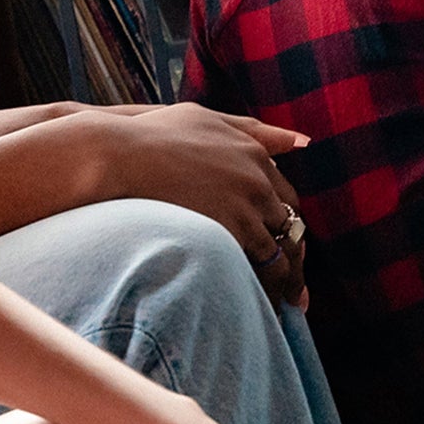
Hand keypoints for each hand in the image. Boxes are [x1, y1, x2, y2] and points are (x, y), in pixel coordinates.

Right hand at [84, 102, 311, 307]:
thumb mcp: (207, 119)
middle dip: (295, 259)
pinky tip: (260, 303)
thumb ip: (252, 130)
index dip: (286, 227)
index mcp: (255, 154)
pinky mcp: (230, 230)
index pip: (287, 199)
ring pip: (280, 252)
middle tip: (295, 290)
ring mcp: (246, 205)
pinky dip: (264, 287)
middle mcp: (258, 180)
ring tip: (283, 304)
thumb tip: (303, 141)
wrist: (121, 156)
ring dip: (284, 281)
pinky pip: (260, 266)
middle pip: (291, 227)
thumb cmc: (153, 135)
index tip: (285, 247)